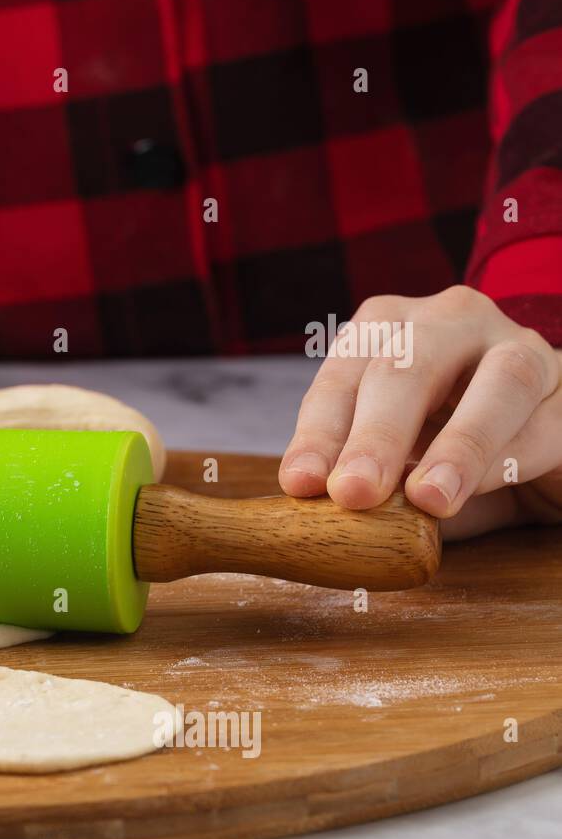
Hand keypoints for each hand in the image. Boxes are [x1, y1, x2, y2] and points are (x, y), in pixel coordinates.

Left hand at [280, 285, 561, 539]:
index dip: (319, 433)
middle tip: (354, 492)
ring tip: (428, 499)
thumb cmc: (439, 448)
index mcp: (385, 330)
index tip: (301, 483)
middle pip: (408, 368)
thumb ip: (362, 480)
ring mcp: (516, 345)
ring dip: (458, 446)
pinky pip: (541, 422)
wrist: (533, 448)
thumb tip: (322, 516)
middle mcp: (447, 322)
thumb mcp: (389, 463)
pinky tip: (477, 492)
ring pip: (496, 382)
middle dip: (376, 435)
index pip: (342, 378)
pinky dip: (506, 460)